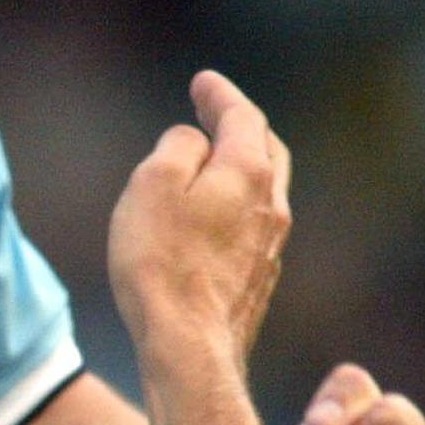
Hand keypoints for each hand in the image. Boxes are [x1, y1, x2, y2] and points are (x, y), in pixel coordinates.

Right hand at [108, 70, 290, 366]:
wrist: (187, 344)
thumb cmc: (162, 261)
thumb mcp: (153, 184)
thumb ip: (176, 149)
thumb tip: (193, 142)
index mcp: (248, 173)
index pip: (242, 117)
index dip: (221, 95)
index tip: (204, 81)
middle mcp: (271, 206)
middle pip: (266, 151)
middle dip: (242, 126)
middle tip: (216, 112)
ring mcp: (270, 246)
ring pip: (265, 190)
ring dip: (242, 167)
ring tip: (215, 161)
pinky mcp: (258, 279)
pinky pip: (254, 225)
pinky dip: (237, 203)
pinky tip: (215, 216)